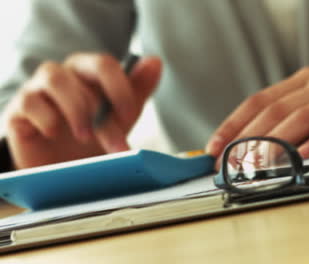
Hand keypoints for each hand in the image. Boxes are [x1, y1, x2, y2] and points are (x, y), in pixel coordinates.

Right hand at [3, 53, 161, 168]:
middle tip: (115, 143)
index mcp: (89, 72)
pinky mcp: (20, 109)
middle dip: (104, 111)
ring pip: (55, 77)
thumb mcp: (121, 117)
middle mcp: (64, 74)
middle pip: (84, 70)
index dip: (120, 88)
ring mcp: (39, 88)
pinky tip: (55, 134)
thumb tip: (156, 61)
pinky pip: (30, 101)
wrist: (62, 169)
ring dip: (76, 108)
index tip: (128, 116)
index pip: (105, 64)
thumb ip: (137, 89)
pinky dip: (46, 118)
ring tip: (85, 136)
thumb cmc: (93, 137)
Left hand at [206, 55, 308, 162]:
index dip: (233, 124)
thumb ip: (296, 113)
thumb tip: (259, 145)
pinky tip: (302, 157)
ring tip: (257, 165)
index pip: (259, 100)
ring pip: (301, 117)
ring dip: (275, 144)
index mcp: (305, 79)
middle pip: (275, 110)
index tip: (215, 147)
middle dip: (248, 139)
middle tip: (233, 164)